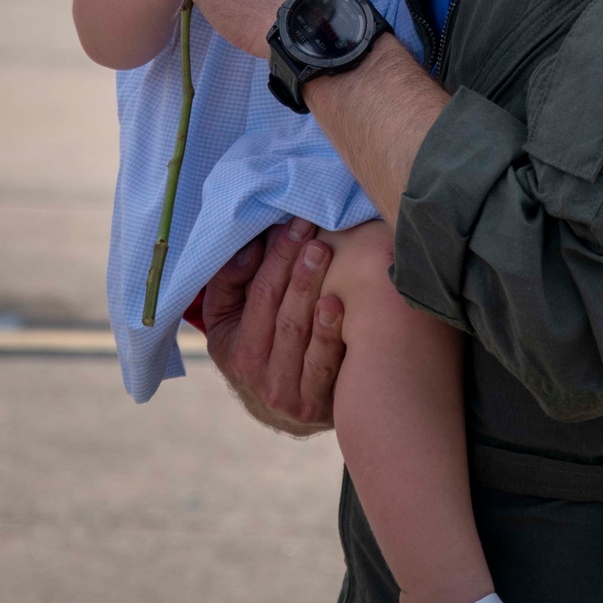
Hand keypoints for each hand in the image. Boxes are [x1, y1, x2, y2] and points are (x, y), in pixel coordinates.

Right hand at [202, 218, 345, 435]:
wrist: (282, 413)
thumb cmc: (257, 348)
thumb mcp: (229, 321)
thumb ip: (231, 282)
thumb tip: (251, 246)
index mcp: (232, 347)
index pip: (258, 295)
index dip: (277, 256)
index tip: (298, 224)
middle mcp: (256, 373)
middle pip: (279, 313)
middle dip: (297, 270)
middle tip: (315, 236)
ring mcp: (286, 392)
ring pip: (298, 336)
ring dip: (311, 292)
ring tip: (325, 255)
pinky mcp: (314, 406)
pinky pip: (322, 366)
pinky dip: (328, 334)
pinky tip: (337, 304)